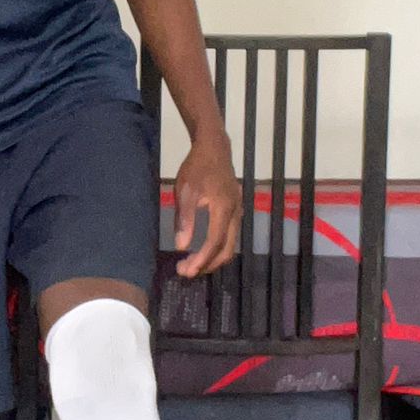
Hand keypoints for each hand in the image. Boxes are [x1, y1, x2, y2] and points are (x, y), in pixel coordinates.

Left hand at [174, 133, 241, 277]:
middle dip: (208, 264)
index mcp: (224, 209)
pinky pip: (230, 236)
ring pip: (230, 244)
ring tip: (192, 264)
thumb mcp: (185, 191)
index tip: (187, 271)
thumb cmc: (197, 167)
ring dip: (212, 258)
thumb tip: (182, 246)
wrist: (214, 147)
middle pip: (226, 249)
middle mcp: (235, 214)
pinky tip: (202, 250)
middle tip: (187, 272)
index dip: (202, 260)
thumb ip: (185, 219)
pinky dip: (217, 248)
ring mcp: (238, 212)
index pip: (214, 243)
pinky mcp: (235, 210)